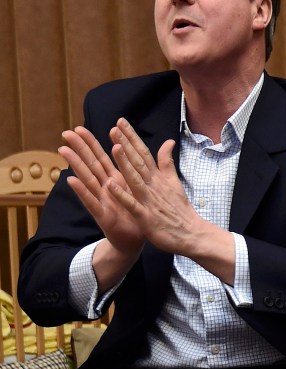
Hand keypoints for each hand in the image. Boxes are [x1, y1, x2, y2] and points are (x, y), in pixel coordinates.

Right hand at [60, 126, 144, 258]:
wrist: (134, 241)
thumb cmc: (135, 213)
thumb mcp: (138, 189)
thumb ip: (136, 170)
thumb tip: (136, 156)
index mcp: (115, 180)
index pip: (102, 157)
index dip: (92, 143)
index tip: (81, 127)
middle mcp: (105, 188)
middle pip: (91, 164)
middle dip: (80, 148)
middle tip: (66, 132)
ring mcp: (101, 201)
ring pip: (87, 179)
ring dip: (75, 164)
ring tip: (63, 150)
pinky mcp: (103, 215)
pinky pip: (91, 202)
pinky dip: (82, 191)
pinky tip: (71, 180)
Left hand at [107, 118, 202, 257]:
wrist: (190, 233)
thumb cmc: (179, 210)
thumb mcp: (174, 182)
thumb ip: (167, 162)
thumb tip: (168, 141)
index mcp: (158, 177)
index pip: (144, 153)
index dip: (132, 138)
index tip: (121, 122)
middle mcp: (153, 185)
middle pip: (138, 162)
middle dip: (127, 144)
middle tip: (115, 127)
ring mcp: (149, 200)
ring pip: (135, 179)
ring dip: (125, 164)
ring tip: (115, 147)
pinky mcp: (146, 217)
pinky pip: (132, 204)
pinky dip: (122, 195)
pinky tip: (111, 185)